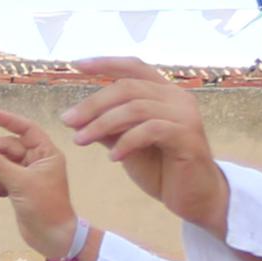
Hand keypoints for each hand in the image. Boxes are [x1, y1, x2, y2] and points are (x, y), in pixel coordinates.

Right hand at [0, 108, 84, 260]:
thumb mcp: (19, 183)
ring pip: (2, 166)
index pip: (26, 129)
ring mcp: (28, 176)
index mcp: (46, 153)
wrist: (53, 237)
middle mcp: (38, 161)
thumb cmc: (44, 207)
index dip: (7, 120)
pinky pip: (2, 183)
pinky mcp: (21, 191)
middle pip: (8, 148)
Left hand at [62, 58, 230, 235]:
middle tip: (67, 121)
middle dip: (93, 103)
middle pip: (128, 88)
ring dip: (102, 123)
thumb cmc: (161, 169)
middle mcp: (176, 97)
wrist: (194, 197)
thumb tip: (75, 117)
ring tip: (80, 140)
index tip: (75, 65)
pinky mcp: (188, 136)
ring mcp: (185, 115)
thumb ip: (108, 128)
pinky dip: (126, 141)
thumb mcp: (126, 145)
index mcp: (163, 93)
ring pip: (136, 107)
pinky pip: (151, 130)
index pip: (133, 67)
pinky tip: (113, 157)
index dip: (105, 63)